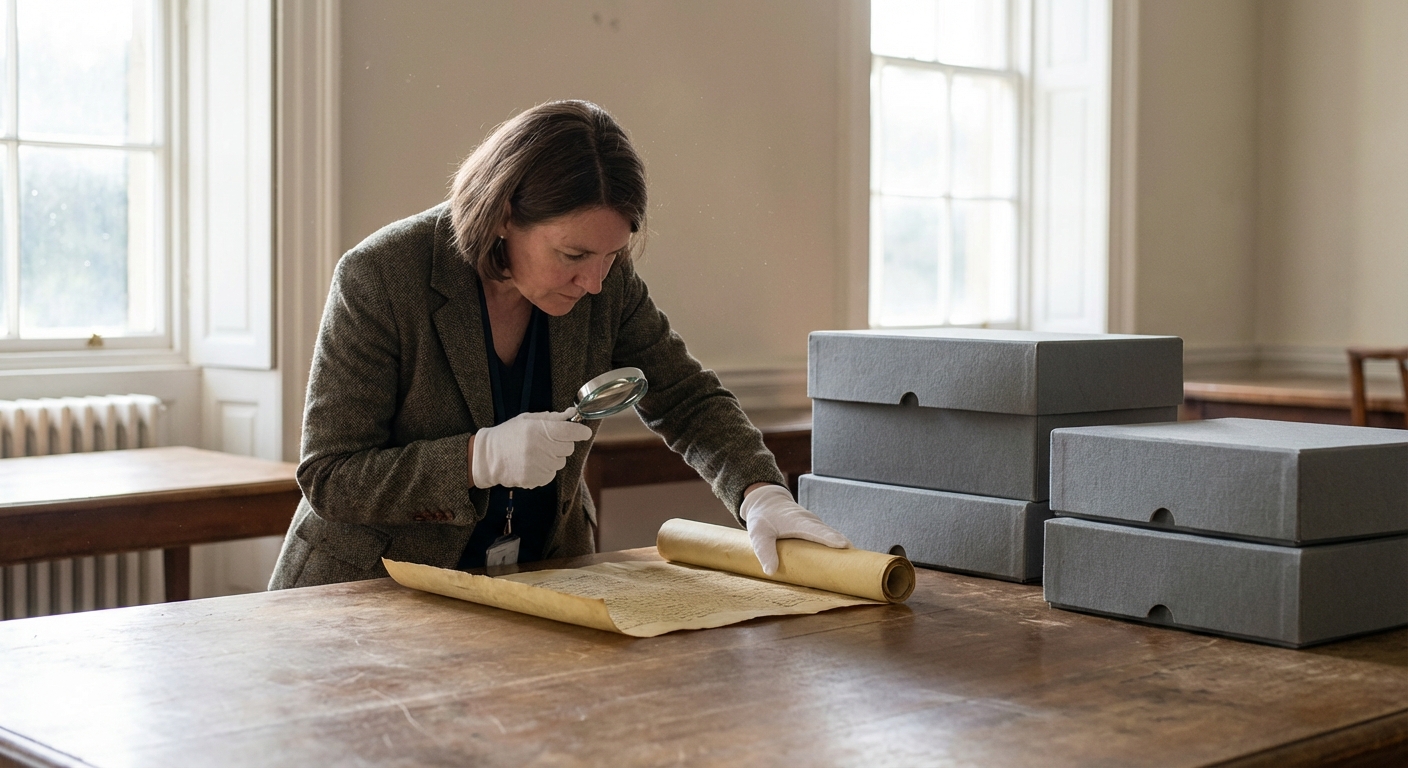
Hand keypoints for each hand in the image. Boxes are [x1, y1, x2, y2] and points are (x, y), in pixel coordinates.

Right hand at [471, 408, 592, 488]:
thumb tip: (572, 414)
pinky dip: (546, 469)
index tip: (584, 432)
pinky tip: (532, 464)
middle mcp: (539, 449)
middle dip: (563, 444)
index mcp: (538, 430)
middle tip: (548, 441)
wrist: (488, 457)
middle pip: (568, 448)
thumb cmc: (508, 435)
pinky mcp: (535, 480)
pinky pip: (552, 474)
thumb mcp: (527, 420)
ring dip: (554, 457)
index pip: (570, 432)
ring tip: (536, 453)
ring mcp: (537, 466)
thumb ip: (552, 418)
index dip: (581, 432)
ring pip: (561, 462)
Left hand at [740, 484, 850, 574]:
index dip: (830, 538)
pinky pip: (831, 539)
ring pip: (834, 537)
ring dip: (845, 549)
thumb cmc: (763, 517)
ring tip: (858, 565)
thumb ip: (764, 551)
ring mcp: (816, 525)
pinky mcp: (816, 530)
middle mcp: (811, 522)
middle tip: (859, 563)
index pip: (816, 530)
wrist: (767, 501)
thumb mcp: (757, 533)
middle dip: (845, 547)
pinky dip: (839, 548)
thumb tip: (771, 571)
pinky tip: (847, 562)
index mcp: (798, 521)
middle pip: (832, 535)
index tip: (844, 546)